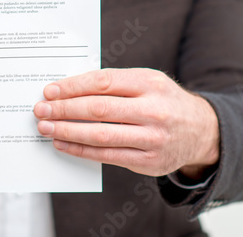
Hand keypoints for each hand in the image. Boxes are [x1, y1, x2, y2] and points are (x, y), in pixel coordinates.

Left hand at [32, 67, 219, 177]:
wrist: (201, 130)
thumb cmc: (163, 100)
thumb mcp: (146, 81)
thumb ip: (114, 83)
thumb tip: (68, 89)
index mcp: (149, 83)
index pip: (103, 82)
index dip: (73, 87)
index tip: (50, 91)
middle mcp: (154, 110)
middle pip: (99, 109)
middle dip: (65, 109)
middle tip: (41, 110)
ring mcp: (152, 138)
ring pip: (101, 135)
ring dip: (68, 131)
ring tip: (46, 127)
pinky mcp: (149, 162)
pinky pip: (107, 156)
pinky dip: (81, 150)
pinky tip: (63, 143)